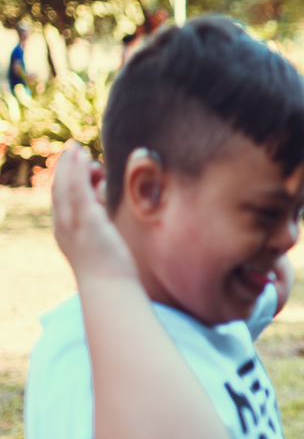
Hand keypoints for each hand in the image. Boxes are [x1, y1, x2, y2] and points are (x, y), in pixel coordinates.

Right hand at [51, 143, 137, 281]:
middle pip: (58, 191)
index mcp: (65, 235)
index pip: (60, 202)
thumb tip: (110, 220)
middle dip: (63, 169)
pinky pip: (78, 189)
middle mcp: (64, 227)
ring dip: (69, 165)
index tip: (72, 167)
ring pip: (65, 186)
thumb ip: (102, 232)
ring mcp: (73, 224)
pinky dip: (79, 171)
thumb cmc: (111, 274)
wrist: (109, 289)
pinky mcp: (88, 220)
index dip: (63, 182)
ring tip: (76, 149)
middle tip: (71, 151)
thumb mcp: (102, 249)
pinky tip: (84, 158)